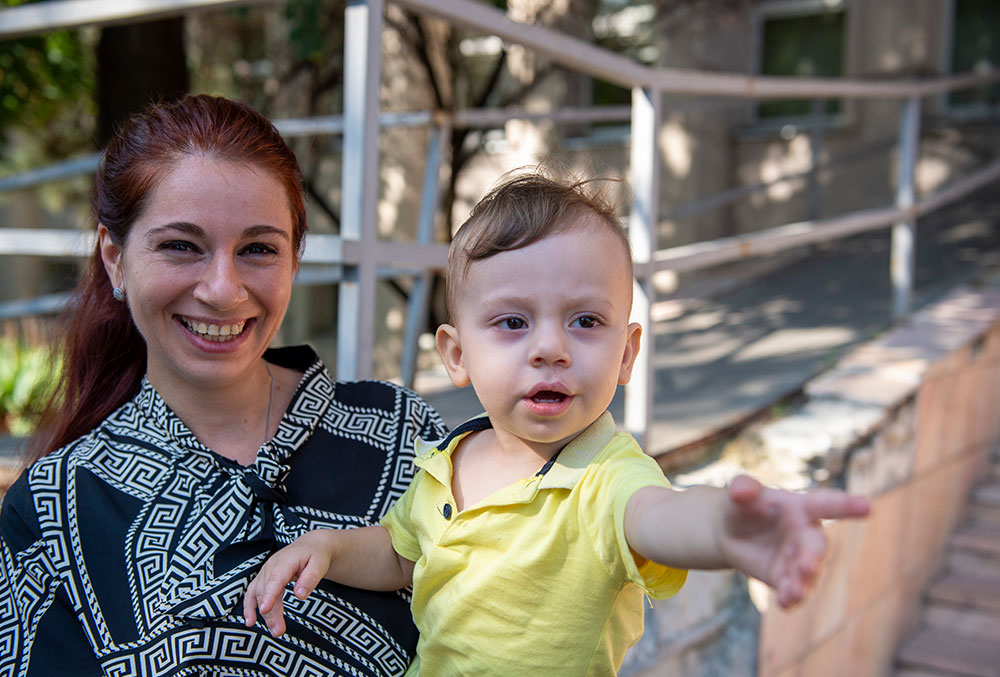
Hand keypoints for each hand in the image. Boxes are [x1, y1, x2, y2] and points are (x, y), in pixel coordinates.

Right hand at [243, 529, 338, 636]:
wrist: (310, 546)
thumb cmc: (316, 556)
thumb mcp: (320, 564)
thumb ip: (310, 579)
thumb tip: (300, 596)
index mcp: (286, 561)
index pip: (275, 579)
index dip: (269, 595)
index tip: (264, 609)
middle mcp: (271, 566)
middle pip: (266, 591)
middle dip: (271, 612)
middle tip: (278, 631)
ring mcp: (265, 572)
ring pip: (259, 595)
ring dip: (264, 614)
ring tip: (274, 631)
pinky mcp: (263, 578)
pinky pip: (252, 593)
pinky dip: (249, 607)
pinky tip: (250, 621)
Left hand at [719, 475, 869, 608]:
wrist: (731, 533)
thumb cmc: (743, 506)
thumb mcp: (739, 493)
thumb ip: (743, 487)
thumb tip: (740, 490)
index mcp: (801, 507)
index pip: (827, 504)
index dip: (847, 505)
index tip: (867, 506)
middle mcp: (805, 534)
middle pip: (817, 546)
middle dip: (814, 557)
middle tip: (807, 566)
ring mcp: (798, 559)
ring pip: (809, 574)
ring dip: (803, 583)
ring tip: (793, 592)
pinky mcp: (786, 579)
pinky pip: (793, 591)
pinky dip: (790, 598)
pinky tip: (784, 603)